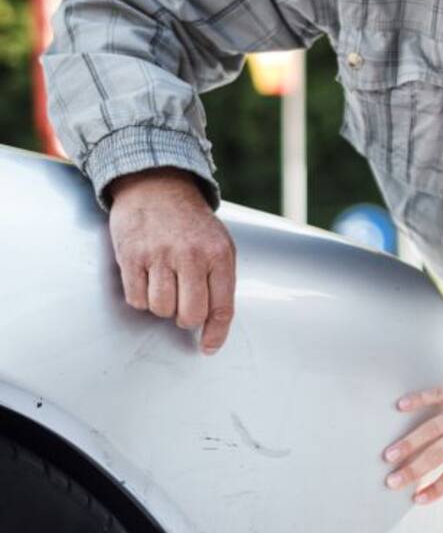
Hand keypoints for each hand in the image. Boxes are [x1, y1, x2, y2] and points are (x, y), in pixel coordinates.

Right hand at [108, 169, 235, 353]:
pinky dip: (141, 297)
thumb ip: (220, 280)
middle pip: (190, 315)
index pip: (221, 308)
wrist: (156, 186)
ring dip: (162, 306)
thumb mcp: (219, 244)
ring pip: (161, 309)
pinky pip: (136, 299)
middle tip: (184, 305)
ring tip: (165, 284)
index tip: (209, 347)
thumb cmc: (191, 222)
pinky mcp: (131, 256)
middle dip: (187, 318)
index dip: (216, 334)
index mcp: (218, 255)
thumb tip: (214, 323)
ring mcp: (159, 256)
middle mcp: (191, 256)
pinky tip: (146, 278)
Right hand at [382, 368, 442, 507]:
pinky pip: (437, 394)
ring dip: (408, 440)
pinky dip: (419, 399)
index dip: (437, 487)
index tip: (419, 498)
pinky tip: (401, 405)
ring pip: (431, 426)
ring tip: (389, 453)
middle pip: (436, 452)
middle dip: (412, 469)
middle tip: (392, 480)